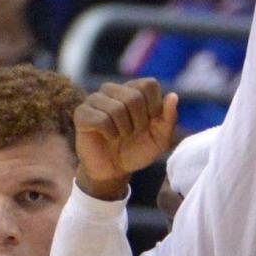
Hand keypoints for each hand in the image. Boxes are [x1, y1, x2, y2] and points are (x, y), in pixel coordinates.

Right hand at [73, 77, 178, 199]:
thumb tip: (173, 95)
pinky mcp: (82, 113)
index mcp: (132, 89)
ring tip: (120, 136)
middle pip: (134, 97)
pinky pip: (101, 120)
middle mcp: (112, 89)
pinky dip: (110, 134)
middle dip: (139, 122)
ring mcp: (95, 99)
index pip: (149, 85)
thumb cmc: (136, 151)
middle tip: (132, 133)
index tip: (149, 123)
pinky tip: (107, 137)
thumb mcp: (160, 139)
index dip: (154, 108)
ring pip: (117, 108)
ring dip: (124, 130)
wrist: (114, 170)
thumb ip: (169, 118)